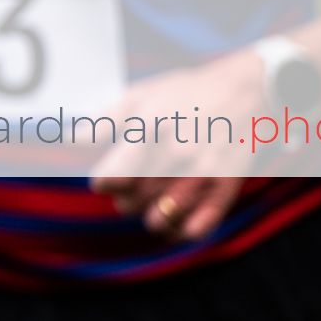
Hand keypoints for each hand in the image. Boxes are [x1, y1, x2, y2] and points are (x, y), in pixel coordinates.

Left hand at [90, 50, 261, 240]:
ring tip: (150, 204)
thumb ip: (106, 120)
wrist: (249, 88)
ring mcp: (203, 171)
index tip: (105, 181)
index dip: (103, 183)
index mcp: (149, 127)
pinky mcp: (227, 186)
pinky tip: (177, 222)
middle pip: (132, 200)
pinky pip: (199, 226)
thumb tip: (71, 139)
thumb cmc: (187, 92)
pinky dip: (182, 231)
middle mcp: (175, 152)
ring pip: (160, 216)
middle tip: (129, 191)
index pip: (112, 177)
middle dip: (124, 200)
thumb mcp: (143, 95)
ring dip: (149, 216)